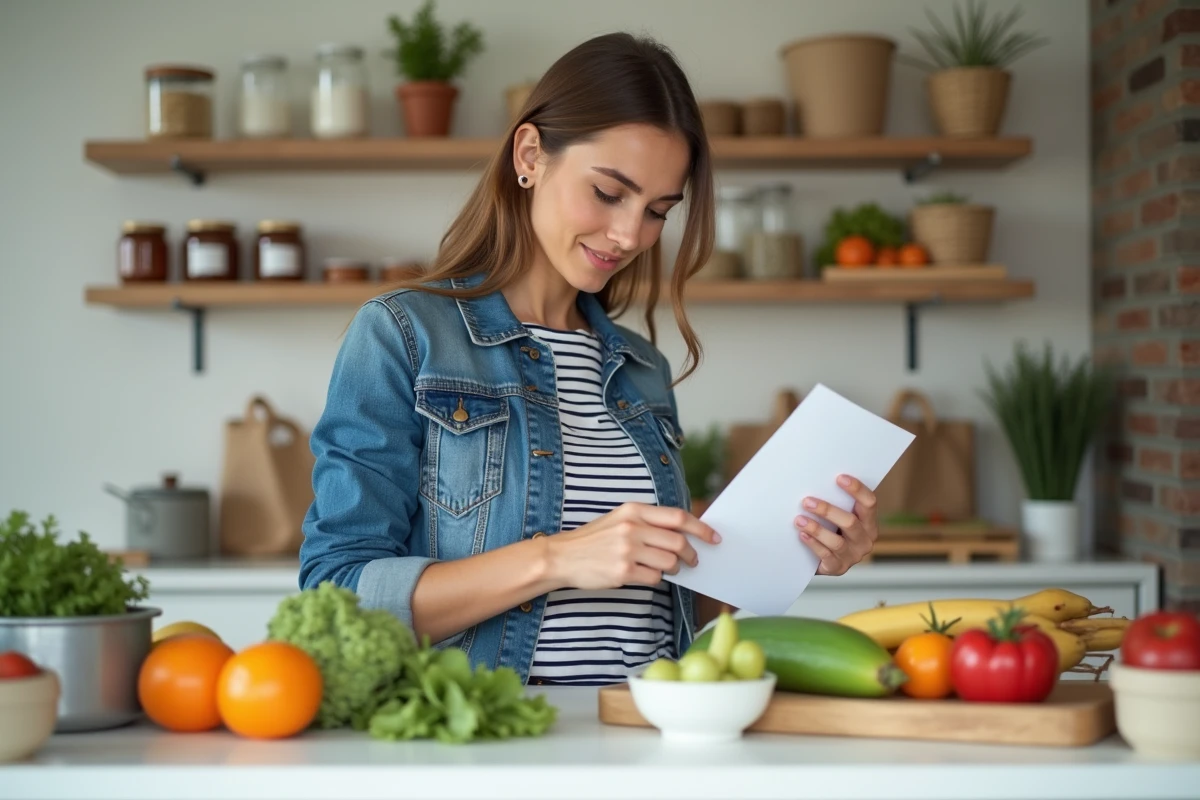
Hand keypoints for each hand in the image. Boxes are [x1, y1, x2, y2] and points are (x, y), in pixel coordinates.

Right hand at [545, 502, 721, 589]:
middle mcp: (632, 527)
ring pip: (669, 561)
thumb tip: (682, 532)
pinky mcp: (622, 571)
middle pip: (678, 541)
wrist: (562, 557)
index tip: (713, 537)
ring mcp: (627, 550)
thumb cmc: (593, 539)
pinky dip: (656, 579)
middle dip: (691, 554)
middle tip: (693, 561)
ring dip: (674, 568)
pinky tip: (645, 575)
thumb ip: (647, 522)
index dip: (701, 527)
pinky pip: (654, 578)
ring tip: (667, 569)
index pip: (677, 517)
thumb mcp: (619, 519)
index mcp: (633, 510)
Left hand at [795, 474, 877, 575]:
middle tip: (807, 501)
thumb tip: (817, 479)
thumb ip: (836, 501)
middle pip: (850, 522)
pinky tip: (802, 534)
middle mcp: (865, 540)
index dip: (857, 490)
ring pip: (837, 541)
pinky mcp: (838, 568)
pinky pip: (826, 555)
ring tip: (799, 520)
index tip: (839, 478)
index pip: (869, 503)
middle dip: (827, 510)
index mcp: (869, 523)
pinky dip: (813, 544)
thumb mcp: (838, 516)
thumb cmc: (830, 529)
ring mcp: (853, 556)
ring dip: (816, 529)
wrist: (821, 559)